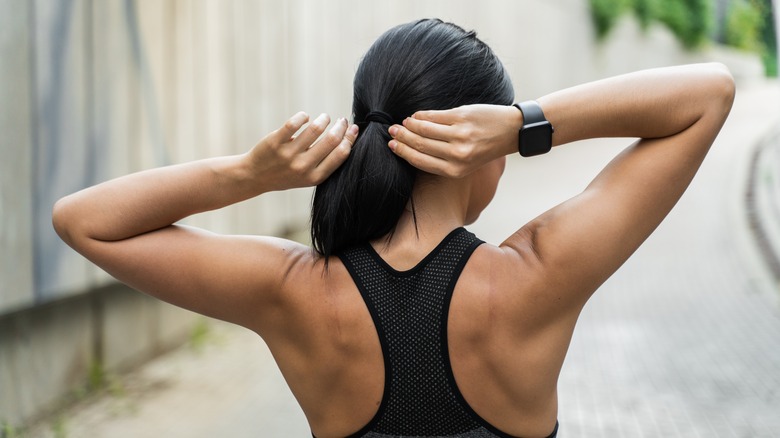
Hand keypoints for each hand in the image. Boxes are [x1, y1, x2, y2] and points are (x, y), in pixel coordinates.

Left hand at [247, 112, 357, 190]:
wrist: (255, 176)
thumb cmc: (286, 175)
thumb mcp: (307, 178)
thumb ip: (324, 163)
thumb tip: (344, 139)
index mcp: (314, 177)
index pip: (340, 155)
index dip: (350, 139)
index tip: (353, 129)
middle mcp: (303, 167)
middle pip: (331, 141)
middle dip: (340, 127)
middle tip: (342, 120)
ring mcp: (288, 154)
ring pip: (315, 129)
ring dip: (324, 119)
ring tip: (325, 117)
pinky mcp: (275, 142)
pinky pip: (294, 123)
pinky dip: (303, 116)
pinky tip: (305, 117)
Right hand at [387, 104, 520, 176]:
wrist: (511, 131)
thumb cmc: (485, 148)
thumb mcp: (466, 163)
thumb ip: (443, 159)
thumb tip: (412, 147)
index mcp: (456, 170)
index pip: (421, 161)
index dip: (403, 152)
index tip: (392, 145)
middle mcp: (457, 155)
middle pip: (420, 145)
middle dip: (402, 138)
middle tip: (391, 131)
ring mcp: (460, 135)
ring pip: (424, 129)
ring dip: (410, 125)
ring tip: (403, 123)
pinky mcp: (462, 118)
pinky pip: (435, 116)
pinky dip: (422, 115)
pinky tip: (416, 115)